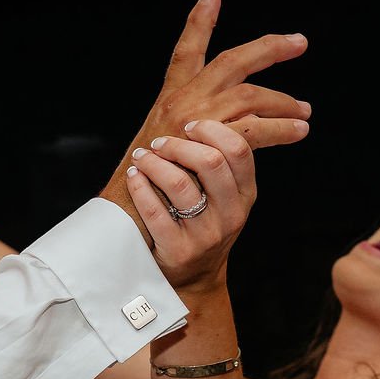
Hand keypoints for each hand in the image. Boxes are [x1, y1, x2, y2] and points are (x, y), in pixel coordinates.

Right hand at [100, 0, 310, 230]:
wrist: (130, 213)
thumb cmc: (145, 188)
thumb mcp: (161, 148)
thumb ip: (190, 131)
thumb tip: (218, 133)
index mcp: (170, 98)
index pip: (186, 52)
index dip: (199, 21)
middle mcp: (182, 101)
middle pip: (232, 61)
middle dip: (269, 48)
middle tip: (299, 43)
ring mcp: (196, 119)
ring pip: (251, 96)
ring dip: (283, 102)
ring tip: (304, 113)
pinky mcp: (210, 142)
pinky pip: (256, 129)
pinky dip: (281, 129)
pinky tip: (298, 132)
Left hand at [123, 119, 255, 291]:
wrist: (192, 275)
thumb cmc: (204, 221)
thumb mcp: (226, 193)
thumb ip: (223, 156)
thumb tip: (218, 102)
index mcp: (245, 194)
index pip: (239, 150)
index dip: (211, 129)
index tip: (189, 125)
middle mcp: (231, 214)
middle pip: (211, 162)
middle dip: (179, 144)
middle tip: (160, 141)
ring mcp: (206, 234)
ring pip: (180, 184)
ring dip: (154, 162)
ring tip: (141, 156)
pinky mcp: (179, 250)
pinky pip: (155, 212)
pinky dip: (140, 188)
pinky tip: (134, 177)